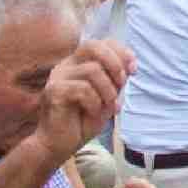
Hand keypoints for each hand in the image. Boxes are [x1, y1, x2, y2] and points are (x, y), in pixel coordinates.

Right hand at [32, 40, 132, 165]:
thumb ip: (115, 79)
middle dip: (114, 63)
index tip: (134, 70)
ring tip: (108, 107)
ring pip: (92, 70)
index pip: (102, 43)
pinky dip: (95, 103)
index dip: (121, 52)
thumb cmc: (83, 120)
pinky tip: (93, 113)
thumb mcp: (107, 96)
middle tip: (121, 85)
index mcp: (79, 63)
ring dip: (108, 91)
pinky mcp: (53, 91)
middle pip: (93, 46)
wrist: (59, 145)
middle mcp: (66, 65)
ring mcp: (57, 77)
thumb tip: (130, 66)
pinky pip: (83, 89)